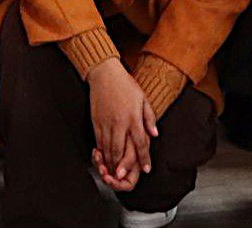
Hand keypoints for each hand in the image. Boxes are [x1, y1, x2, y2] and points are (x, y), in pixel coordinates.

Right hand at [85, 59, 156, 191]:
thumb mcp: (143, 99)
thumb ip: (149, 118)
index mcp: (133, 118)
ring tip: (113, 172)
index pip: (140, 143)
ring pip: (108, 148)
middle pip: (121, 150)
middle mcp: (120, 123)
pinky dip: (101, 152)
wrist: (104, 74)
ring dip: (111, 162)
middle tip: (123, 177)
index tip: (146, 169)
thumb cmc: (125, 85)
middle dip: (123, 166)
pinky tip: (103, 158)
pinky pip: (99, 141)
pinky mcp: (96, 121)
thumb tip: (155, 134)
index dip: (144, 158)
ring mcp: (106, 123)